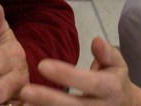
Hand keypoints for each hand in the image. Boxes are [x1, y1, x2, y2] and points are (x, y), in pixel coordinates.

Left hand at [19, 37, 140, 105]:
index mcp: (111, 88)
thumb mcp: (117, 65)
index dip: (66, 75)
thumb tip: (96, 40)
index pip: (88, 82)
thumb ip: (107, 54)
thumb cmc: (115, 81)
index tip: (42, 65)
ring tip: (23, 102)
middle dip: (49, 99)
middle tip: (25, 91)